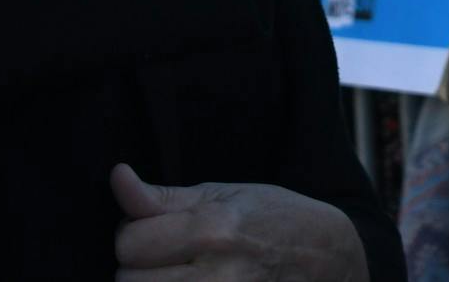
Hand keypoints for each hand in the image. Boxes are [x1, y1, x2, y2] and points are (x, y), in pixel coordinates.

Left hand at [111, 163, 368, 280]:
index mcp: (214, 229)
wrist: (331, 259)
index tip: (156, 233)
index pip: (129, 242)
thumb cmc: (276, 219)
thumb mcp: (225, 194)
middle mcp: (217, 274)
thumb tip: (118, 177)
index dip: (134, 236)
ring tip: (178, 275)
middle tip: (167, 259)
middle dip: (138, 269)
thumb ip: (164, 198)